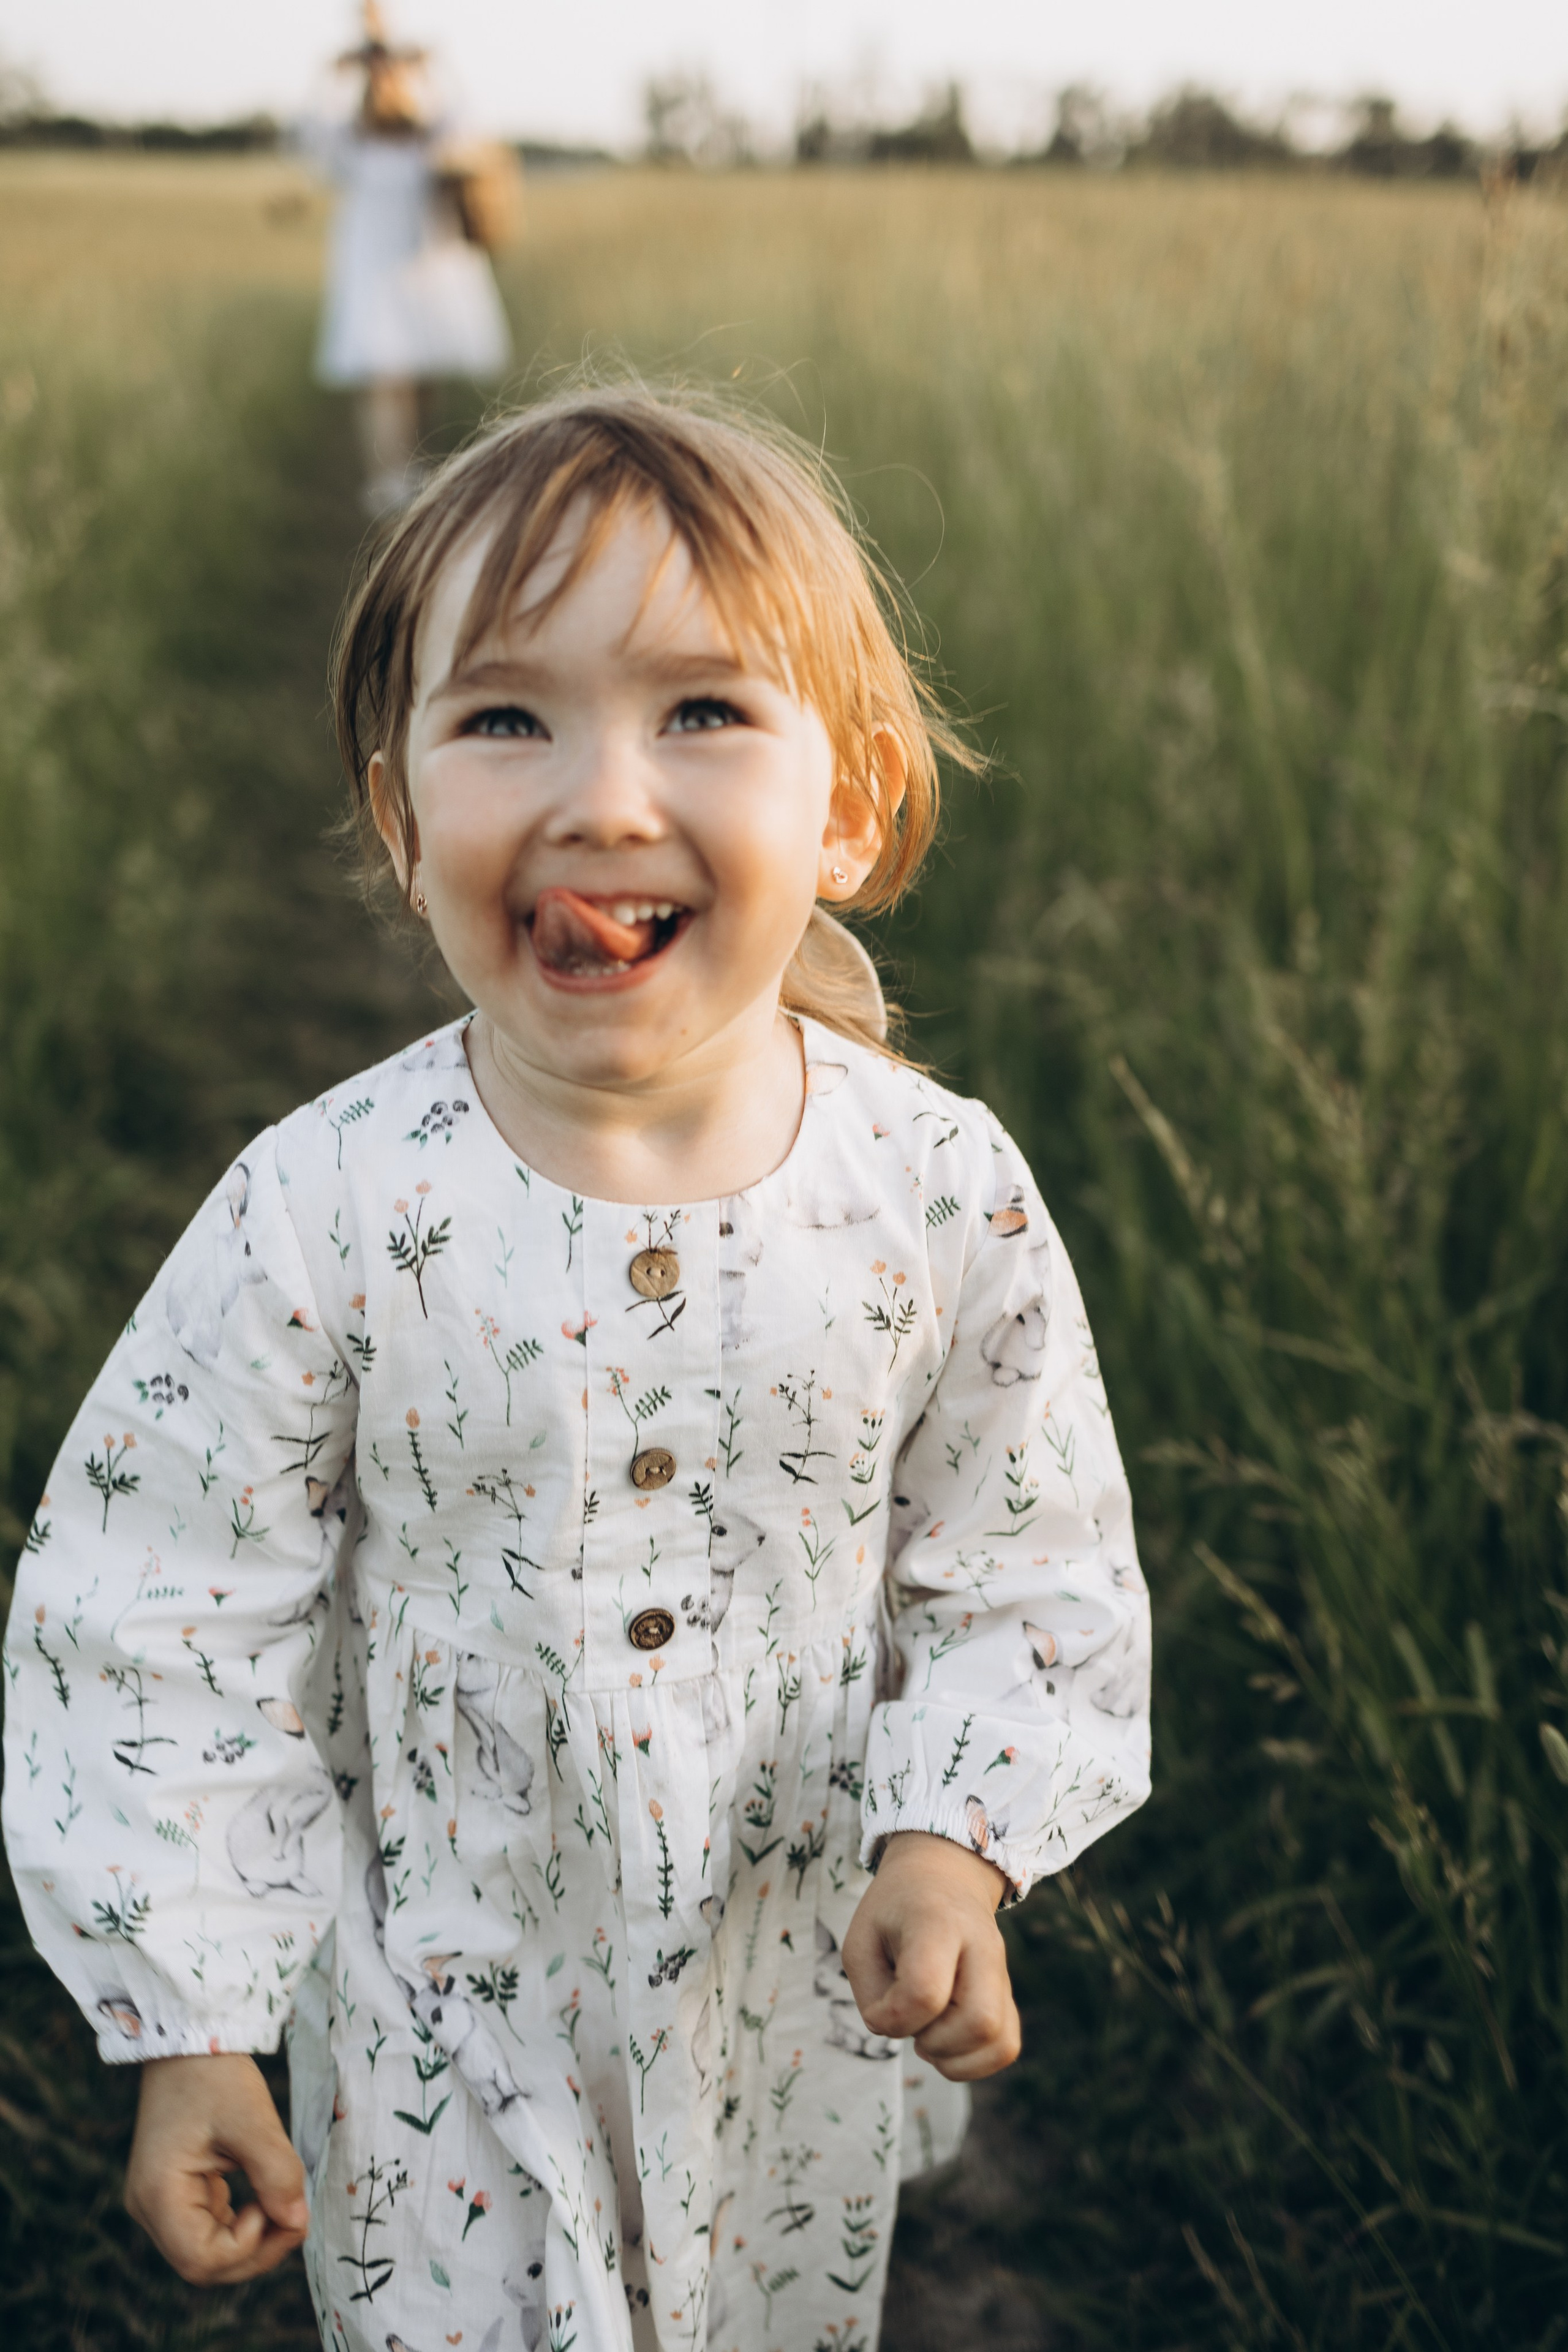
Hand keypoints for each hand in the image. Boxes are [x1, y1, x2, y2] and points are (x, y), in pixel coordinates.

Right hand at [125, 2054, 309, 2283]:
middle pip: (202, 2263)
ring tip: (285, 2206)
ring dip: (251, 2240)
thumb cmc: (215, 2074)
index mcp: (157, 2193)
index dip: (248, 2249)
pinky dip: (240, 2224)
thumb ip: (277, 2174)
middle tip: (297, 2218)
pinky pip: (207, 2227)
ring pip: (206, 2250)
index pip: (201, 2259)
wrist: (188, 2039)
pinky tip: (265, 2198)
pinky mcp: (173, 2192)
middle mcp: (149, 2207)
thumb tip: (298, 2221)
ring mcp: (158, 2202)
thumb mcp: (253, 2119)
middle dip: (255, 2251)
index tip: (280, 2210)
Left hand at [840, 1830, 1021, 2079]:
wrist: (943, 1876)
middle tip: (911, 2023)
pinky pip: (1006, 2047)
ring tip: (928, 2032)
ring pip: (1000, 2042)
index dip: (893, 2016)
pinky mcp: (1008, 1994)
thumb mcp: (861, 1939)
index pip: (925, 1990)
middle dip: (934, 2043)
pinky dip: (973, 2062)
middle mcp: (982, 1945)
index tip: (878, 2004)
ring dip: (954, 2057)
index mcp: (938, 1921)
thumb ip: (870, 1992)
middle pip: (979, 2021)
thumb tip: (896, 2031)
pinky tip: (946, 2039)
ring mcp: (1001, 1971)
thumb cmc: (894, 1911)